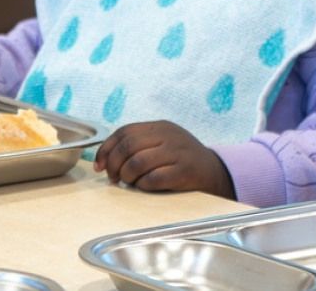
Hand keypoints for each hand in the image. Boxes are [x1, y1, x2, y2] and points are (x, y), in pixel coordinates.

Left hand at [93, 120, 233, 198]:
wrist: (216, 172)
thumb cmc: (181, 160)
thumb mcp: (163, 144)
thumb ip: (139, 146)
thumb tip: (105, 161)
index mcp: (160, 127)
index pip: (124, 132)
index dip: (106, 149)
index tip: (99, 166)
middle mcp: (168, 135)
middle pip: (128, 146)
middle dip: (114, 164)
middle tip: (113, 178)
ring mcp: (177, 152)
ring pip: (137, 163)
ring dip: (127, 176)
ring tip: (129, 183)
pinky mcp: (184, 171)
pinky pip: (153, 179)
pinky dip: (142, 185)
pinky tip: (144, 187)